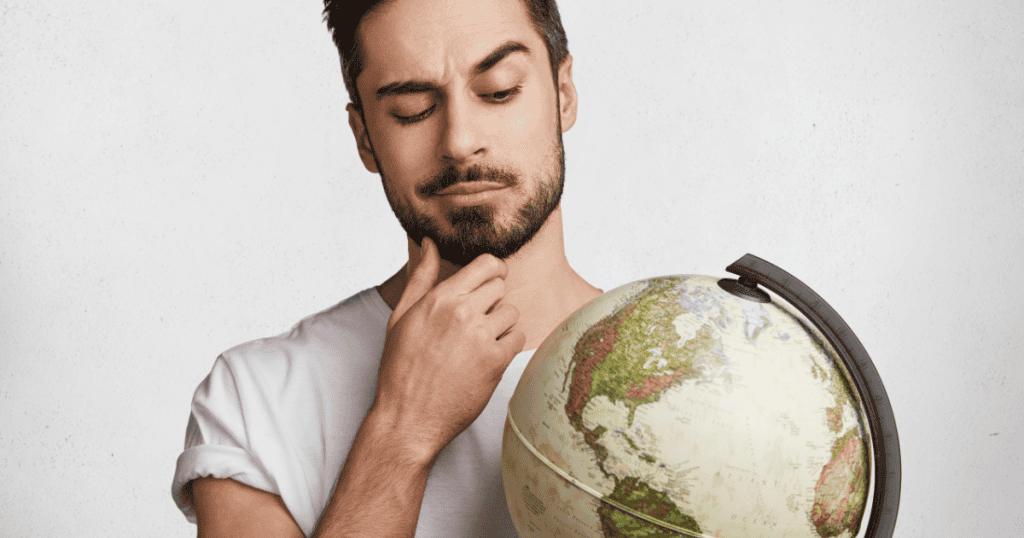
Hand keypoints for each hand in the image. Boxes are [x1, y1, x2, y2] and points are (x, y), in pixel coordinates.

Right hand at [370, 237, 525, 462]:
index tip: (491, 282)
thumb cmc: (401, 369)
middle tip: (477, 321)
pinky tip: (488, 357)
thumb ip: (420, 277)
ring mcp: (480, 336)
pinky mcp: (495, 362)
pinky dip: (508, 345)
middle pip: (500, 286)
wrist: (408, 418)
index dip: (493, 270)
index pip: (486, 264)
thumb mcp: (402, 317)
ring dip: (501, 324)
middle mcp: (461, 312)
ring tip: (479, 342)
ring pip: (511, 312)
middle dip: (492, 300)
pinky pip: (518, 338)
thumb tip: (430, 243)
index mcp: (439, 298)